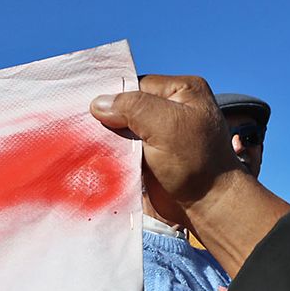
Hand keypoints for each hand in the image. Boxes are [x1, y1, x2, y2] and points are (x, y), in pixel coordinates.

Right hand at [91, 75, 289, 274]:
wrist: (207, 205)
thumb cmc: (195, 161)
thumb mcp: (166, 125)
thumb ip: (133, 107)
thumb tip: (97, 103)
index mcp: (181, 91)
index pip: (135, 85)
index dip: (113, 97)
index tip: (90, 111)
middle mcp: (170, 108)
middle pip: (126, 106)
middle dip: (107, 119)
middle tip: (82, 128)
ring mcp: (158, 133)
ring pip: (121, 130)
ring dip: (106, 139)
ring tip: (85, 145)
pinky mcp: (149, 156)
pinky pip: (122, 149)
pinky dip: (110, 154)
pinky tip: (96, 157)